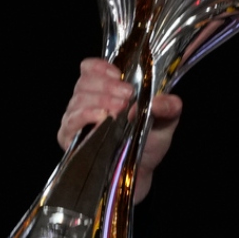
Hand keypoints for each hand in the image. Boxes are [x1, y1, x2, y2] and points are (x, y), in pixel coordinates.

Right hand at [58, 58, 182, 203]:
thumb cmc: (149, 141)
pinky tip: (101, 118)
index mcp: (107, 89)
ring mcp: (76, 118)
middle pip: (85, 81)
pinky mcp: (69, 137)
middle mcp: (88, 100)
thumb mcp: (166, 121)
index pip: (90, 68)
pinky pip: (70, 121)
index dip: (101, 68)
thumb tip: (157, 101)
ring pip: (78, 98)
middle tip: (127, 96)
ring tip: (120, 110)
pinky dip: (85, 116)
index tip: (118, 75)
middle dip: (108, 86)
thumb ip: (168, 106)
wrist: (142, 170)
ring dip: (100, 101)